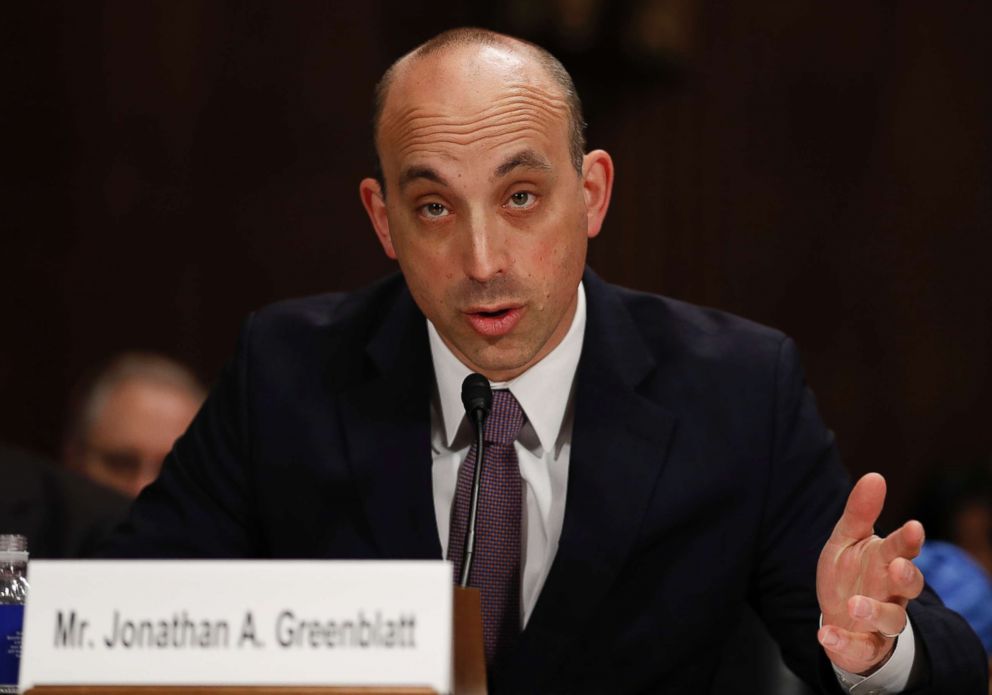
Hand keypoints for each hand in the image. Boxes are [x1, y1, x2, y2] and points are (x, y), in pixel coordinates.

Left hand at [816, 473, 925, 674]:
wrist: (842, 618)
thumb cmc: (850, 573)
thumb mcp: (847, 540)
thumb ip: (860, 513)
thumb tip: (875, 476)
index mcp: (886, 561)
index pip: (902, 549)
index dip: (908, 540)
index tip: (913, 526)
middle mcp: (891, 592)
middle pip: (908, 585)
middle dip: (906, 576)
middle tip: (896, 566)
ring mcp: (880, 621)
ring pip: (891, 620)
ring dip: (874, 611)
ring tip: (854, 604)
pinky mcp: (865, 646)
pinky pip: (858, 648)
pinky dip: (843, 643)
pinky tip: (825, 634)